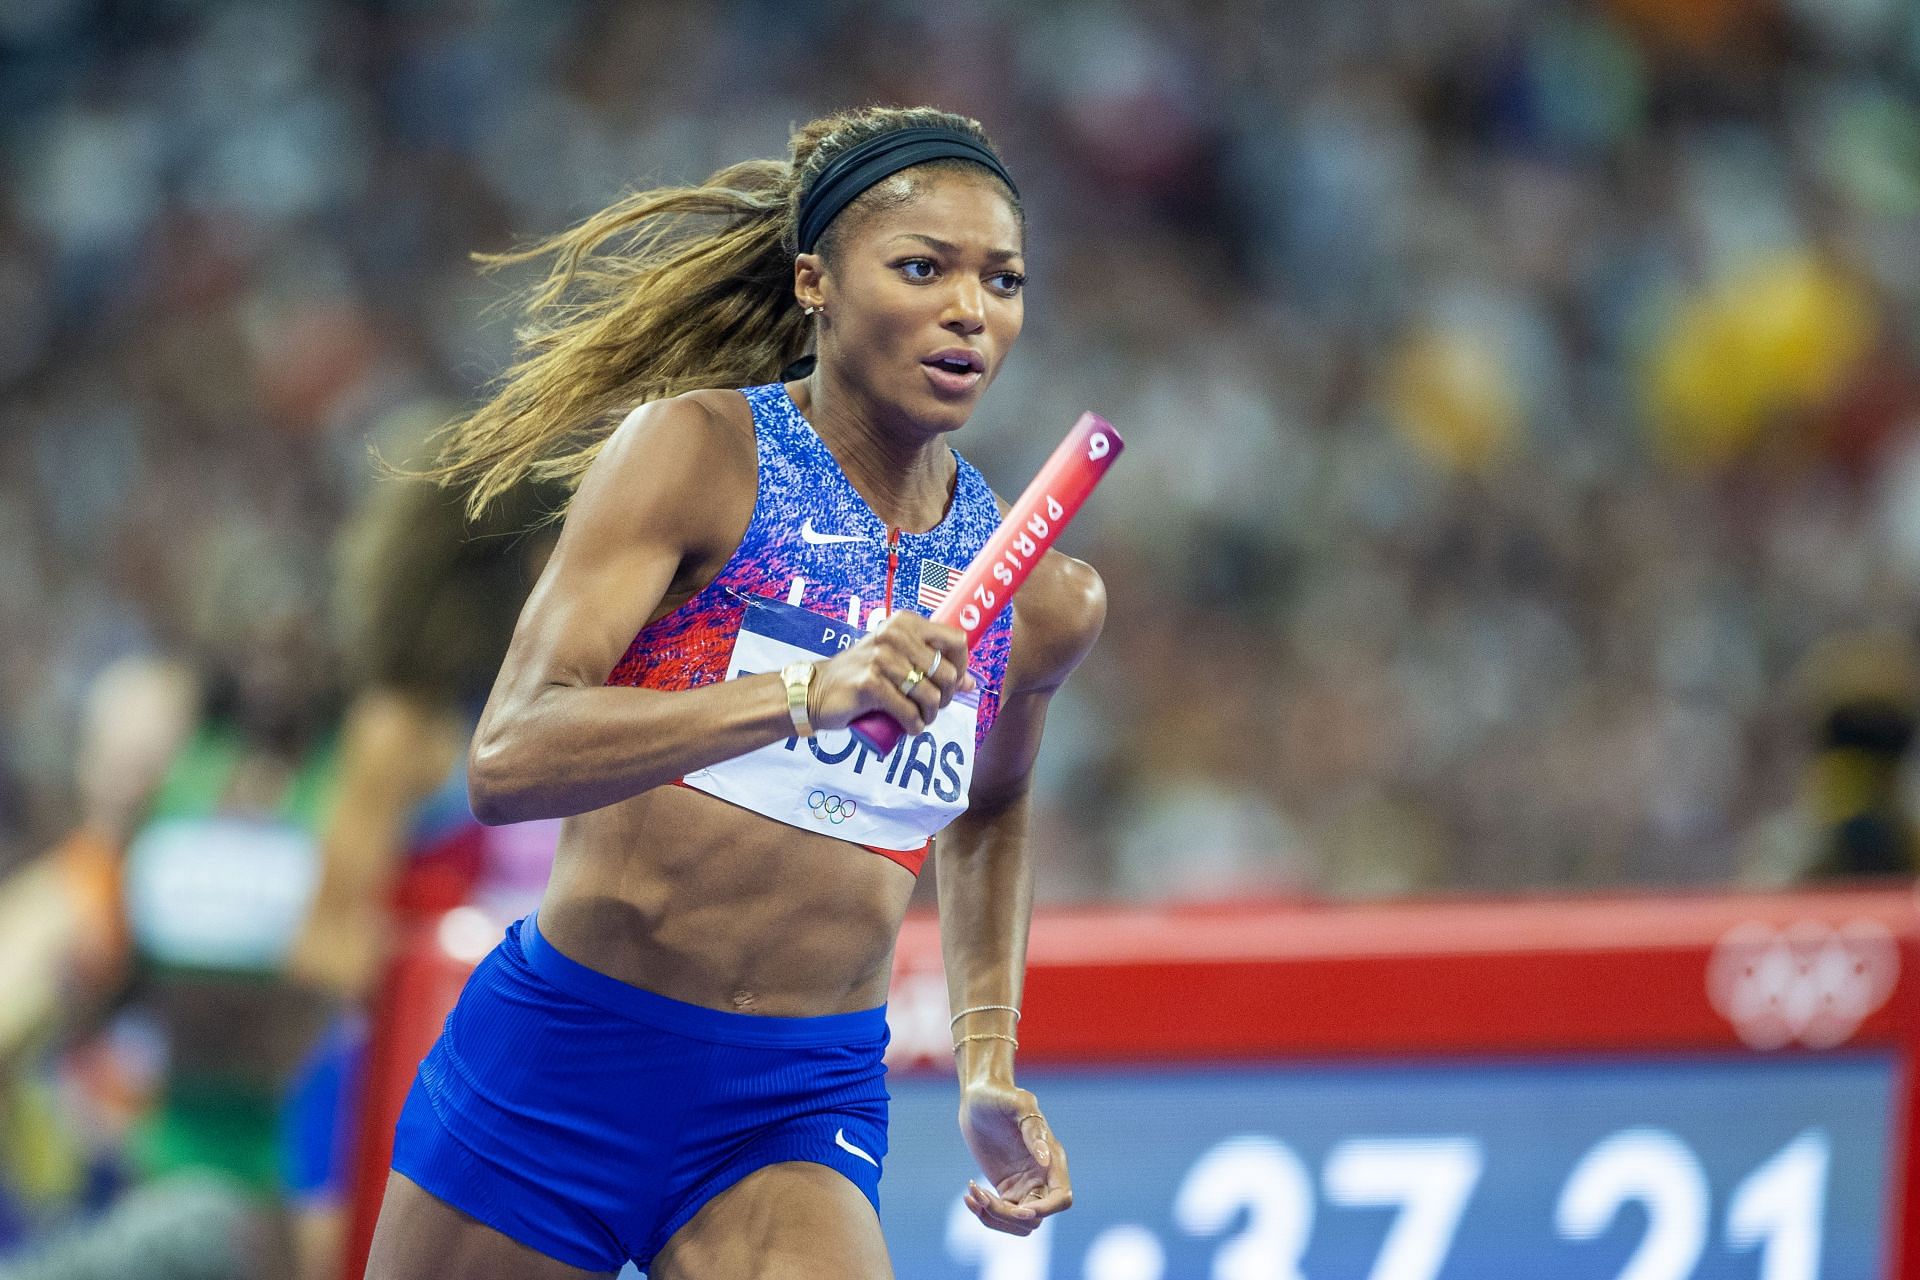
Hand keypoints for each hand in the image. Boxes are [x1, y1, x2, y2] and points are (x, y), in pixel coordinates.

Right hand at [808, 612, 975, 734]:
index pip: (956, 640)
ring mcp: (881, 658)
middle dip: (944, 698)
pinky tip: (909, 728)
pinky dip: (914, 726)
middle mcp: (894, 634)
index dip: (961, 666)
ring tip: (919, 720)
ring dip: (929, 716)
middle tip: (930, 708)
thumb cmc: (862, 676)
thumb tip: (970, 683)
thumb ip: (930, 666)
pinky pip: (909, 712)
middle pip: (946, 673)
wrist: (818, 690)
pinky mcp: (870, 683)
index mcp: (905, 623)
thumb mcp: (897, 662)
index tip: (951, 684)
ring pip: (930, 696)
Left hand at [958, 1081, 1072, 1235]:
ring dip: (994, 1218)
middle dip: (1007, 1216)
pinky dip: (984, 1213)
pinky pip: (1000, 1215)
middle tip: (981, 1194)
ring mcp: (1024, 1185)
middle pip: (1035, 1217)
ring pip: (1018, 1224)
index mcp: (1052, 1158)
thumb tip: (1046, 1160)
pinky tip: (968, 1195)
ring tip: (972, 1193)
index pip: (1061, 1197)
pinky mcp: (1006, 1189)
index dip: (1045, 1210)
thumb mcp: (1018, 1104)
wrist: (979, 1097)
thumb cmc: (1000, 1095)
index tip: (1020, 1209)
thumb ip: (1033, 1130)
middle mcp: (1041, 1176)